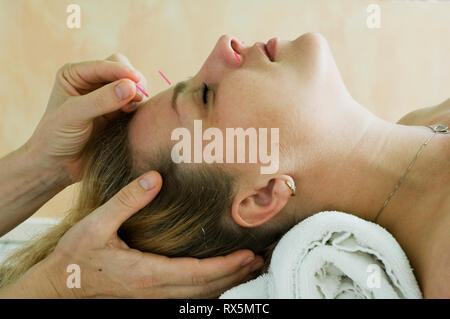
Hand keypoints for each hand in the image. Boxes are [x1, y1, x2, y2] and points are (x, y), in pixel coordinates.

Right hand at [1, 171, 262, 298]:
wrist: (58, 287)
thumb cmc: (75, 257)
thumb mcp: (97, 225)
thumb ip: (127, 201)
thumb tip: (153, 178)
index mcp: (146, 273)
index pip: (198, 273)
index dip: (226, 266)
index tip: (248, 254)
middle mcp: (154, 290)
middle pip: (205, 288)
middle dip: (235, 276)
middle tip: (259, 261)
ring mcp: (152, 298)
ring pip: (198, 296)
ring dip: (226, 284)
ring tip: (247, 270)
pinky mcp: (148, 298)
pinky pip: (186, 296)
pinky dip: (208, 288)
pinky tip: (217, 279)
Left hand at [26, 53, 147, 181]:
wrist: (58, 166)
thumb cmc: (56, 138)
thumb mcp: (74, 115)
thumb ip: (101, 100)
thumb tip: (131, 87)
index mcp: (75, 74)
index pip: (105, 65)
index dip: (122, 71)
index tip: (137, 82)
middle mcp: (91, 83)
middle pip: (121, 70)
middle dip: (131, 80)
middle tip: (137, 96)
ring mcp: (106, 98)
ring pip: (131, 85)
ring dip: (136, 93)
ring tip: (132, 108)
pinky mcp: (117, 113)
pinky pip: (134, 103)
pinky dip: (137, 106)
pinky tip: (132, 115)